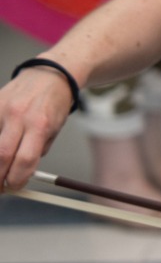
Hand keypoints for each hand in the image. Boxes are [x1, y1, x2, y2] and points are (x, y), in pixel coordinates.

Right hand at [0, 65, 72, 193]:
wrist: (50, 74)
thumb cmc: (53, 105)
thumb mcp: (53, 130)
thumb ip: (37, 150)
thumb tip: (20, 173)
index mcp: (40, 125)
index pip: (25, 160)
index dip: (18, 179)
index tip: (14, 187)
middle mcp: (18, 117)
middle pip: (2, 155)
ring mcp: (1, 109)